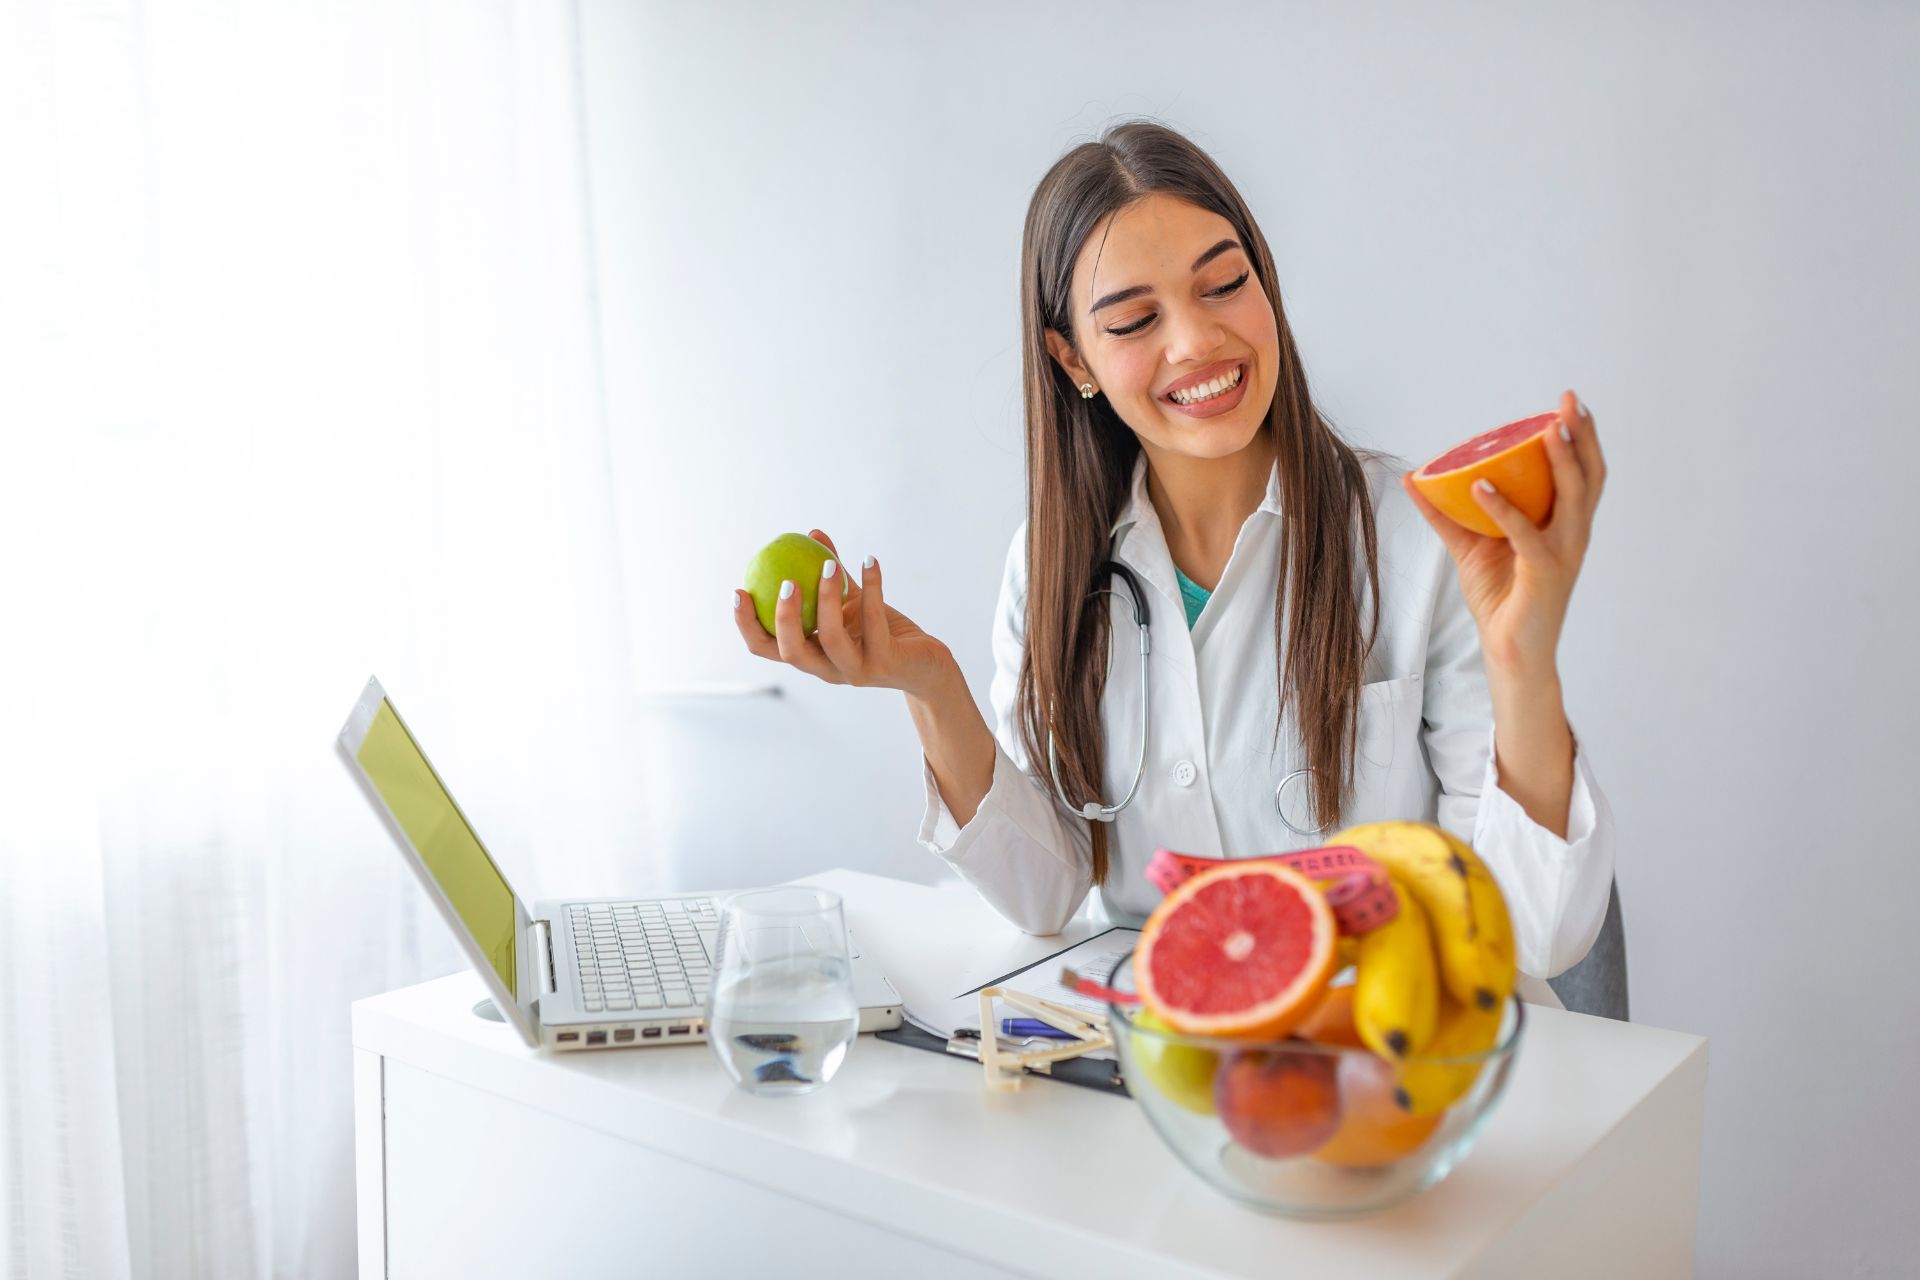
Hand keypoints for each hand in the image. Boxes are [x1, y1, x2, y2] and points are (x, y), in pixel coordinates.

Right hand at [731, 529, 955, 696]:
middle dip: (783, 618)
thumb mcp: (853, 600)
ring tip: (828, 566)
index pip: (767, 648)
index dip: (747, 624)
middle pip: (792, 652)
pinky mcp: (886, 662)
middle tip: (786, 582)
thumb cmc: (883, 630)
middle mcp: (828, 668)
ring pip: (832, 639)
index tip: (739, 590)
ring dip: (828, 599)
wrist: (925, 663)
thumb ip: (829, 572)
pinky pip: (874, 621)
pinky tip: (870, 560)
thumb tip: (811, 533)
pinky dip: (871, 587)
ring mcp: (857, 669)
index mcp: (811, 654)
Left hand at [1401, 390, 1606, 675]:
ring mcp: (1563, 553)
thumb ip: (1446, 513)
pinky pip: (1524, 534)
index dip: (1582, 438)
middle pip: (1588, 476)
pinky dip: (1503, 508)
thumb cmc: (1499, 596)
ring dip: (1561, 461)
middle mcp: (1572, 534)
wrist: (1510, 650)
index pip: (1583, 473)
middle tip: (1567, 402)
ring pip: (1571, 498)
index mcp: (1564, 524)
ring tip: (1546, 430)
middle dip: (1581, 436)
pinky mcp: (1543, 573)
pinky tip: (1480, 486)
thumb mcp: (1469, 546)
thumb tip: (1415, 477)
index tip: (1569, 403)